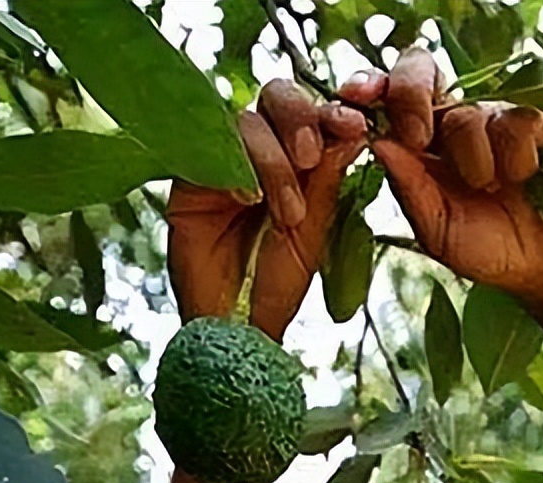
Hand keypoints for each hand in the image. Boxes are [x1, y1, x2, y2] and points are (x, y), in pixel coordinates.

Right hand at [167, 77, 380, 341]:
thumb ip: (327, 178)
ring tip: (285, 211)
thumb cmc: (275, 282)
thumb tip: (354, 129)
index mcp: (298, 156)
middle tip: (310, 157)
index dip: (334, 110)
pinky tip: (248, 201)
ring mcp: (222, 160)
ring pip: (246, 121)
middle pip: (277, 96)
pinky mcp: (188, 178)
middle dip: (300, 119)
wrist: (235, 327)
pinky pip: (206, 149)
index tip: (354, 125)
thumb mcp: (313, 227)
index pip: (315, 111)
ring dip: (272, 160)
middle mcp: (260, 149)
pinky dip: (234, 169)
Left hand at [371, 48, 542, 298]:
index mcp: (417, 141)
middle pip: (419, 69)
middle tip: (419, 138)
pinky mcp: (540, 120)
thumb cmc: (485, 248)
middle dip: (410, 97)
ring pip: (468, 111)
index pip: (386, 95)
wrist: (542, 267)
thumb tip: (378, 141)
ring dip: (474, 160)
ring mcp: (495, 115)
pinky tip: (521, 177)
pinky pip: (517, 118)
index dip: (369, 87)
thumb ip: (408, 186)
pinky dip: (515, 155)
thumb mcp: (435, 228)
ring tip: (490, 190)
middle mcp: (452, 119)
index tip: (357, 100)